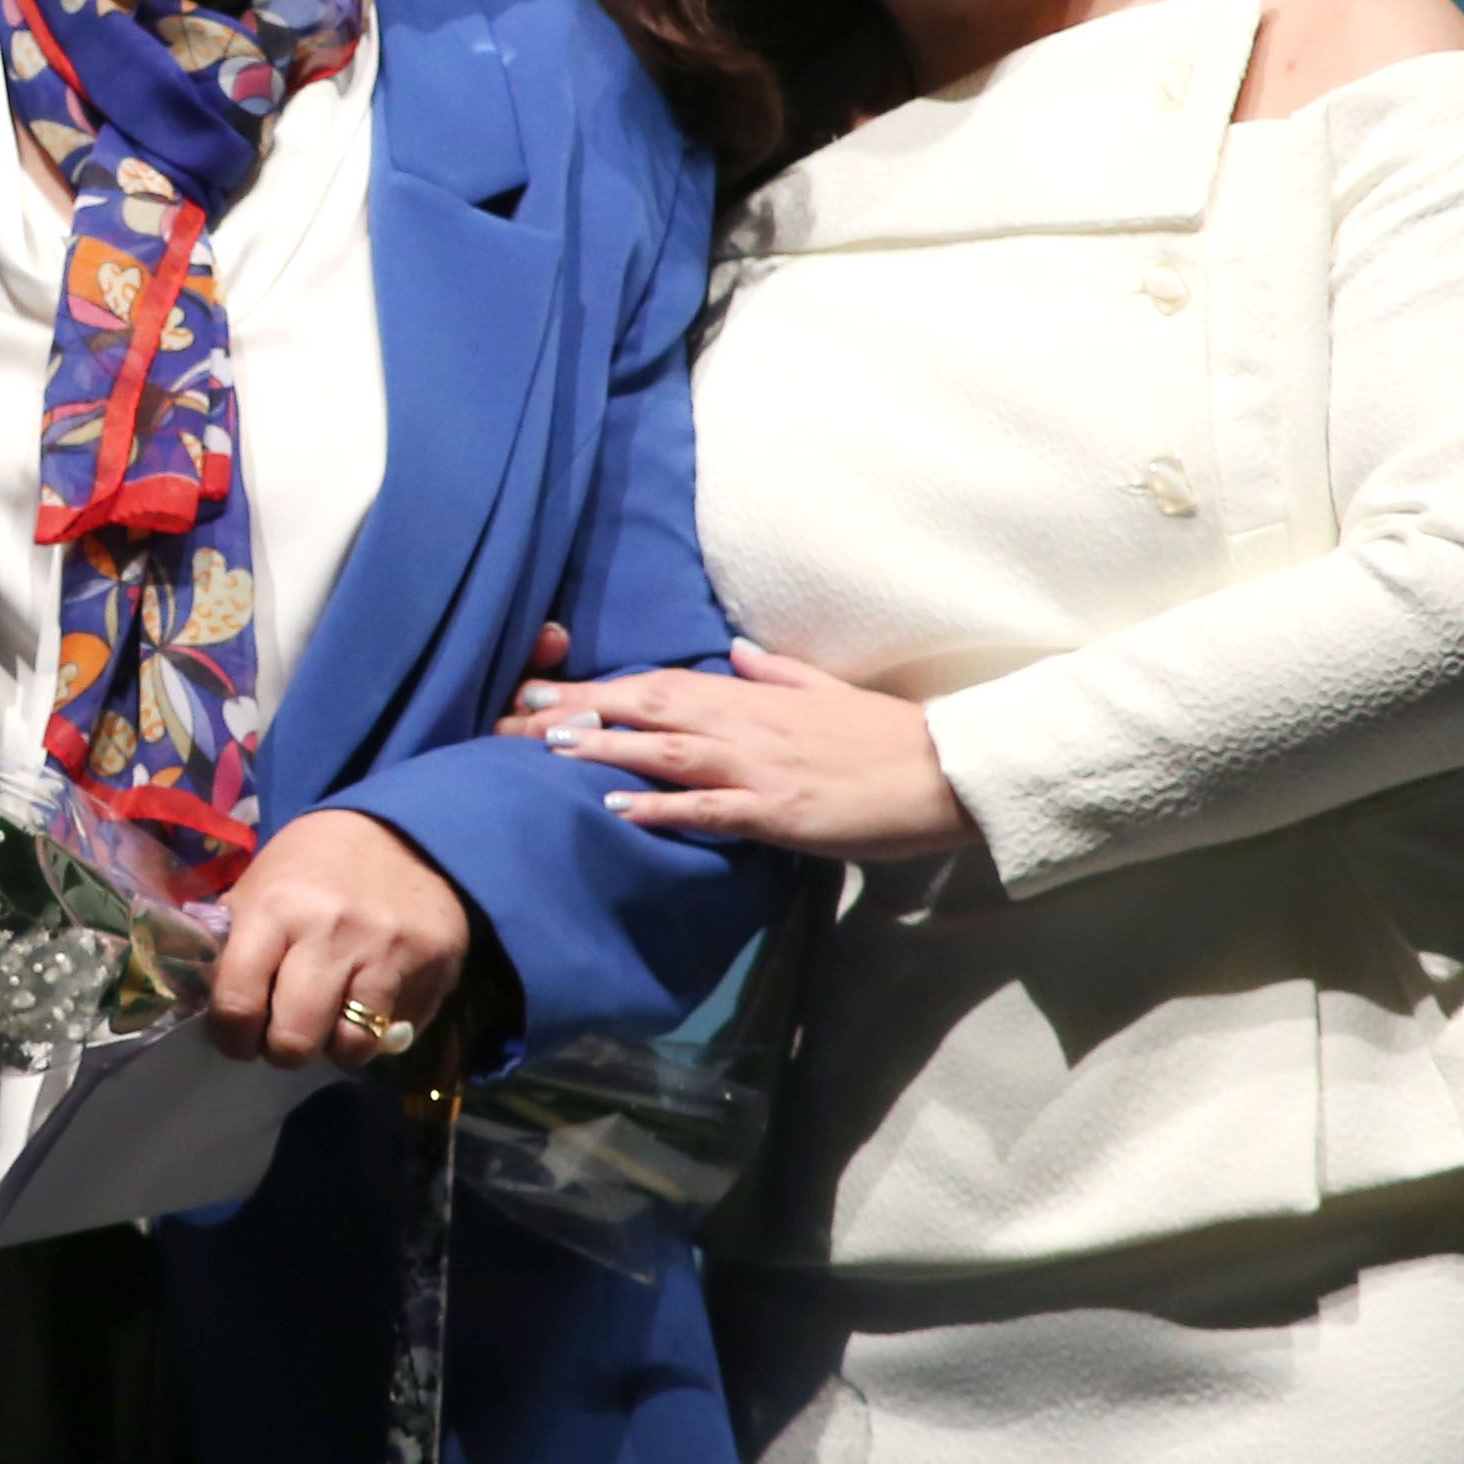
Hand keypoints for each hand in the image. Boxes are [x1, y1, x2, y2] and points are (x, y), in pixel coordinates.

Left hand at [211, 809, 473, 1072]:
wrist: (404, 829)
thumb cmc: (315, 865)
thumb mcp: (261, 885)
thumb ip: (235, 942)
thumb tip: (207, 1002)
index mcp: (275, 910)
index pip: (238, 1005)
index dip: (232, 1037)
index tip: (238, 1037)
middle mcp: (331, 934)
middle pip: (295, 1041)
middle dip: (283, 1050)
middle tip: (285, 1033)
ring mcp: (388, 955)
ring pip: (350, 1048)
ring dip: (335, 1045)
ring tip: (331, 1022)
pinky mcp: (433, 969)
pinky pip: (398, 1034)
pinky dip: (379, 1031)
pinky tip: (370, 1001)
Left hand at [509, 641, 971, 865]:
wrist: (945, 771)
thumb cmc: (887, 735)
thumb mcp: (827, 691)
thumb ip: (777, 673)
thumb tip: (737, 652)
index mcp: (757, 696)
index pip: (664, 684)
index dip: (601, 686)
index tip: (546, 689)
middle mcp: (749, 724)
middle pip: (650, 708)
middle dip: (581, 711)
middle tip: (517, 716)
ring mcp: (761, 767)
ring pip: (669, 751)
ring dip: (606, 747)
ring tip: (548, 750)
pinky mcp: (779, 811)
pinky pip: (711, 808)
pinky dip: (662, 806)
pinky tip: (617, 807)